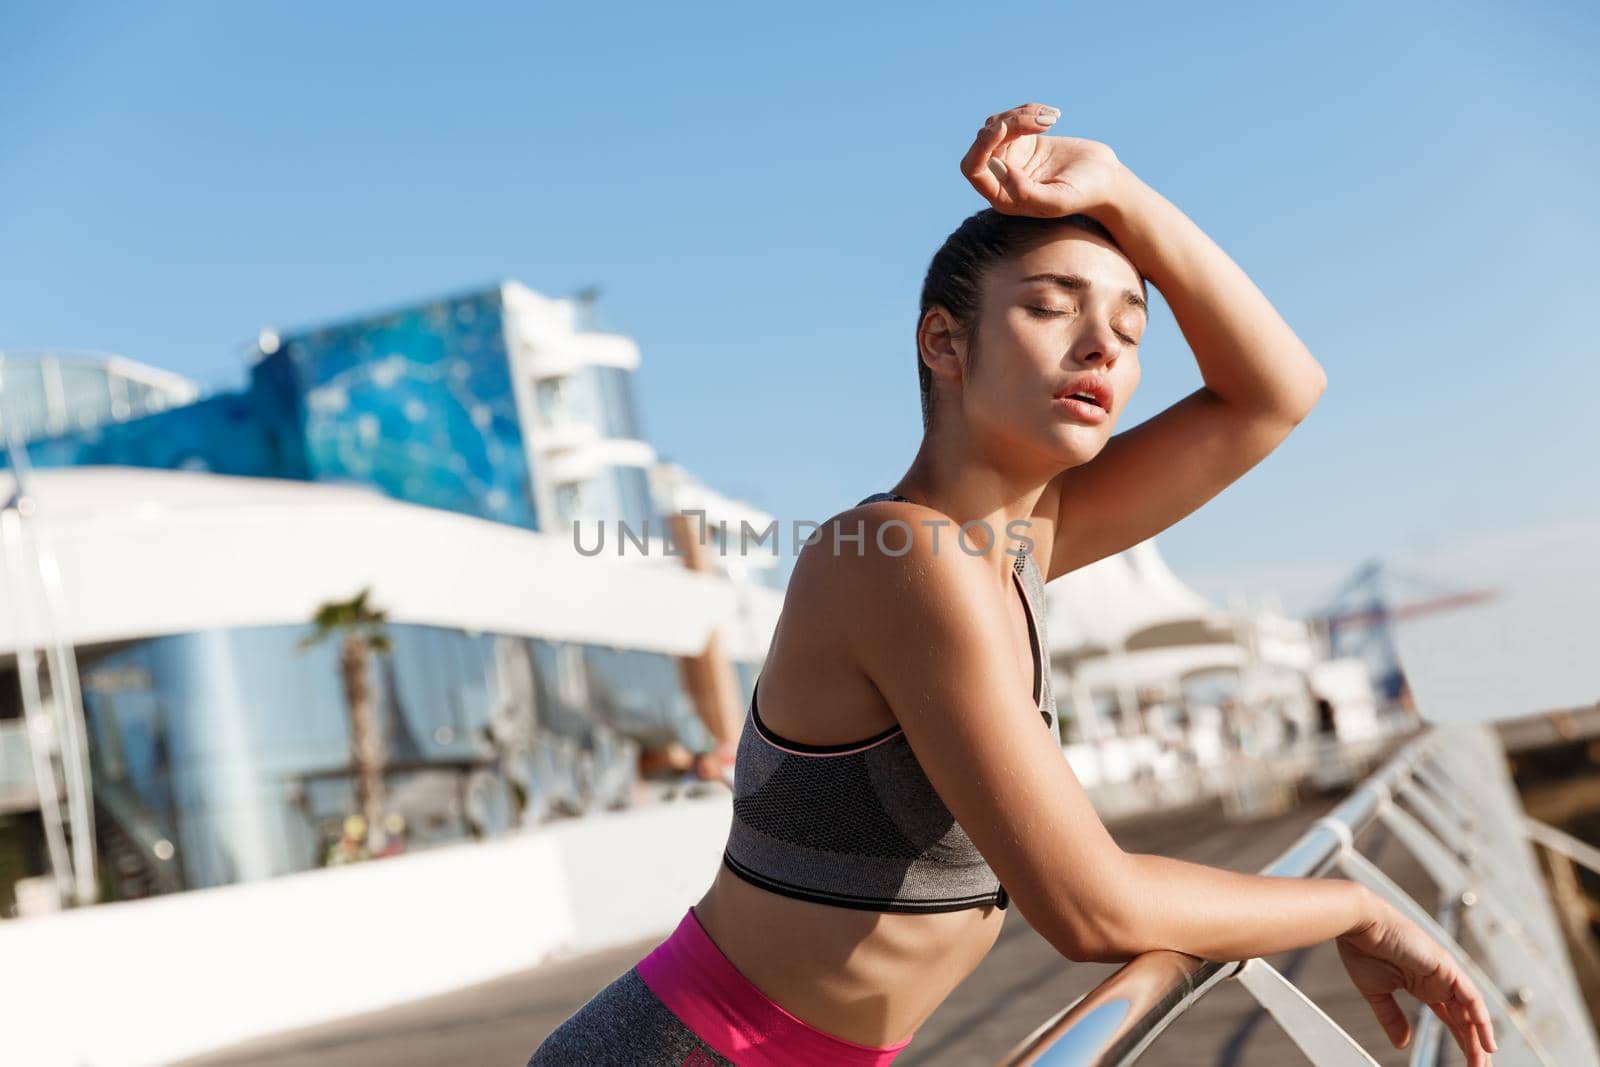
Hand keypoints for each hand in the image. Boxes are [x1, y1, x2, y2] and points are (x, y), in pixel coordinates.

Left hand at [959, 102, 1125, 217]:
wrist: (1104, 178)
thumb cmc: (1083, 194)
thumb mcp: (1056, 200)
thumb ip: (1023, 192)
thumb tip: (995, 166)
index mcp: (1003, 197)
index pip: (973, 169)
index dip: (982, 146)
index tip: (1003, 128)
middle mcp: (1000, 177)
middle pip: (986, 140)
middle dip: (1011, 124)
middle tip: (1043, 122)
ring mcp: (1010, 156)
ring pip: (998, 124)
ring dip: (1023, 115)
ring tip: (1051, 119)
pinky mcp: (1022, 139)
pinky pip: (1013, 116)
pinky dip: (1031, 111)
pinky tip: (1054, 117)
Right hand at [1336, 902, 1496, 1064]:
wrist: (1359, 924)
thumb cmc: (1362, 949)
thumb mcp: (1376, 992)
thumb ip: (1392, 1018)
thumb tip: (1402, 1043)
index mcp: (1422, 984)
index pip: (1450, 1017)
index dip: (1460, 1039)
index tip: (1467, 1060)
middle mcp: (1438, 979)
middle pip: (1464, 1018)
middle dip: (1473, 1044)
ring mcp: (1445, 973)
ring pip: (1471, 1012)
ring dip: (1479, 1039)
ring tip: (1484, 1063)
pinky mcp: (1447, 968)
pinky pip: (1472, 999)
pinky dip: (1482, 1021)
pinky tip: (1487, 1042)